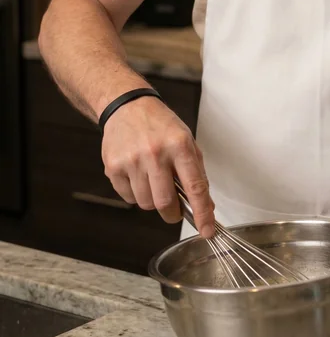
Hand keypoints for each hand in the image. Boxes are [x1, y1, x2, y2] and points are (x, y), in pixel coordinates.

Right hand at [101, 96, 214, 237]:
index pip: (195, 187)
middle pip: (165, 203)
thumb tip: (206, 205)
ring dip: (153, 200)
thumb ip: (197, 173)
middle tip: (175, 208)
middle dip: (173, 213)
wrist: (127, 107)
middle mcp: (155, 153)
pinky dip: (136, 193)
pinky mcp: (114, 167)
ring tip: (153, 180)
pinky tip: (138, 174)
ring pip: (146, 204)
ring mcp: (132, 161)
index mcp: (179, 145)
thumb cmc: (160, 125)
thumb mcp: (186, 140)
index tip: (207, 230)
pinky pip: (129, 198)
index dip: (203, 213)